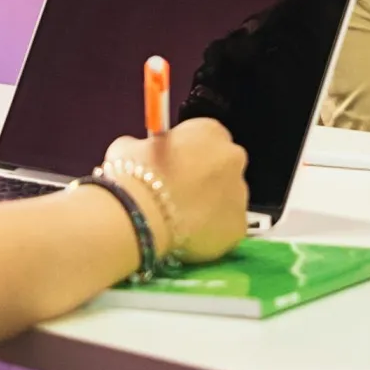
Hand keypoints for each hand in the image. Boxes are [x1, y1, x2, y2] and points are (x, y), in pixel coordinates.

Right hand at [102, 115, 250, 264]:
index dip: (189, 154)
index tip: (173, 169)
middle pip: (223, 168)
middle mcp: (233, 157)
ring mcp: (240, 193)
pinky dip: (210, 234)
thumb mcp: (129, 147)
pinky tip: (188, 238)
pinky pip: (225, 229)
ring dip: (209, 207)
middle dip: (205, 180)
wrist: (141, 213)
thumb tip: (141, 152)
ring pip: (227, 200)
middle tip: (178, 196)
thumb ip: (145, 147)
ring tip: (180, 222)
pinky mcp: (238, 226)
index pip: (207, 138)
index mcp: (210, 131)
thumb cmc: (134, 173)